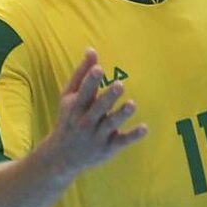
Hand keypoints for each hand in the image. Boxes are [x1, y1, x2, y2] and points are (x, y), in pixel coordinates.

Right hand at [44, 49, 147, 174]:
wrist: (61, 156)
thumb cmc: (70, 118)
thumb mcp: (69, 96)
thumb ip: (82, 73)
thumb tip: (91, 49)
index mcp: (76, 107)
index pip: (84, 92)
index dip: (90, 80)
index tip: (98, 69)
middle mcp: (86, 121)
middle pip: (97, 108)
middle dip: (108, 97)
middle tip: (120, 85)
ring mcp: (97, 135)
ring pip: (110, 124)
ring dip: (121, 114)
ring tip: (132, 104)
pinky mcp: (108, 147)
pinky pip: (122, 141)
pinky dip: (133, 136)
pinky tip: (145, 128)